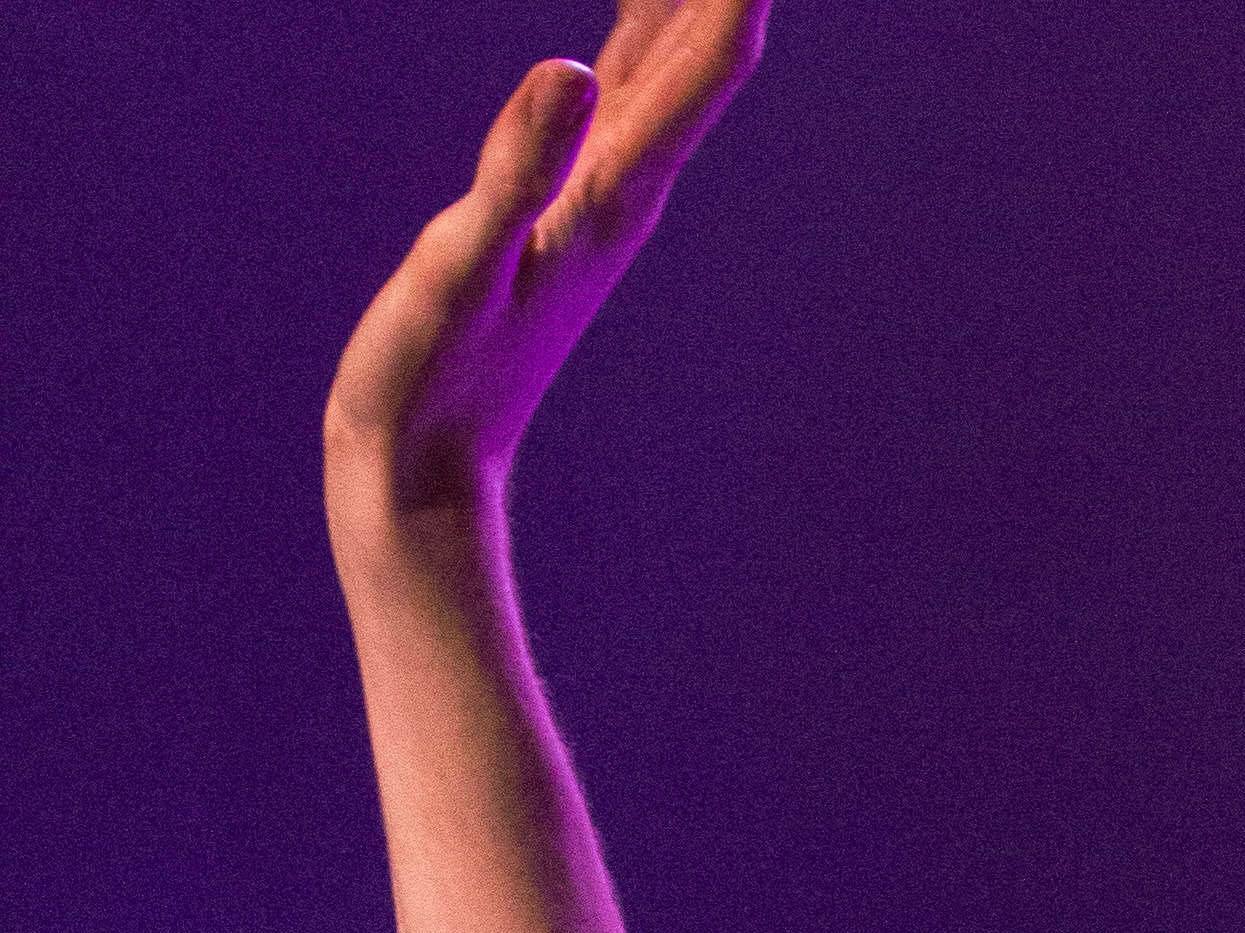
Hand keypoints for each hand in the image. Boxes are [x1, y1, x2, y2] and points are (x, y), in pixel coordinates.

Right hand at [325, 5, 769, 541]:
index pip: (713, 56)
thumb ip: (514, 170)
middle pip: (709, 42)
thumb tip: (569, 71)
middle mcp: (630, 180)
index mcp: (619, 188)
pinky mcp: (566, 195)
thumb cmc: (432, 377)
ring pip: (673, 57)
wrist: (425, 469)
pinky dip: (644, 19)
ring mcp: (602, 187)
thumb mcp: (460, 266)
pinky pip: (627, 84)